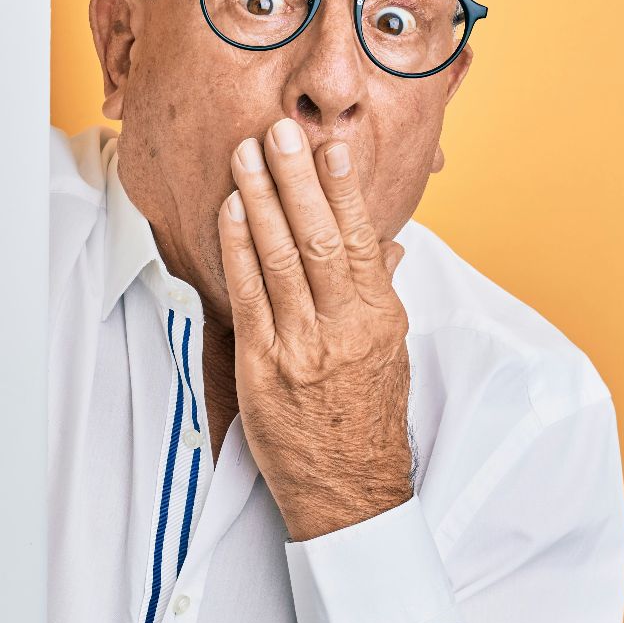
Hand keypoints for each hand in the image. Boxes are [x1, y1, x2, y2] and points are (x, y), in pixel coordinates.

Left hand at [218, 117, 415, 542]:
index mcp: (381, 319)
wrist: (348, 491)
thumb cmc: (368, 418)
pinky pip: (249, 296)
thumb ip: (384, 292)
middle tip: (279, 131)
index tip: (331, 147)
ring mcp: (302, 347)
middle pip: (319, 239)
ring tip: (246, 155)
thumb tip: (390, 245)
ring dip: (261, 201)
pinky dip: (238, 248)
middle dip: (296, 180)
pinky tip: (231, 210)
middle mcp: (344, 328)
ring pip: (280, 259)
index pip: (363, 239)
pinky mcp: (264, 366)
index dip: (344, 190)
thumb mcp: (392, 352)